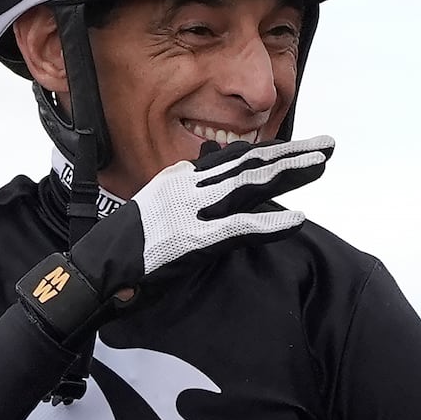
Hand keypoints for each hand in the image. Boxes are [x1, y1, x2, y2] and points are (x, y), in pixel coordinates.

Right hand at [70, 134, 334, 296]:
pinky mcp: (190, 241)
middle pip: (249, 163)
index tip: (301, 147)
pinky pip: (238, 229)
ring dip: (290, 173)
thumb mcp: (156, 213)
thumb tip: (207, 182)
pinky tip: (298, 220)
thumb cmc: (122, 252)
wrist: (91, 274)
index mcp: (179, 180)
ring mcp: (189, 212)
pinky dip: (269, 224)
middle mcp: (187, 188)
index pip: (234, 159)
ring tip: (323, 165)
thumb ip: (184, 197)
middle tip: (329, 145)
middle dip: (291, 153)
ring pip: (249, 185)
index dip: (270, 152)